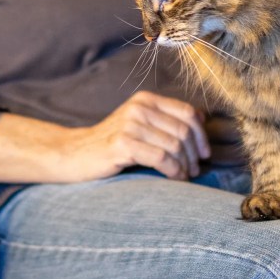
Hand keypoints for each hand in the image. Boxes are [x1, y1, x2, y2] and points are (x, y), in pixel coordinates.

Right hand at [68, 91, 209, 180]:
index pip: (188, 113)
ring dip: (185, 166)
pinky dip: (173, 171)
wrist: (75, 153)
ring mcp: (130, 124)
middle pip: (183, 131)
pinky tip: (174, 179)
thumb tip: (202, 118)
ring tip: (184, 177)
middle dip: (194, 154)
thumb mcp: (140, 123)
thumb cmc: (112, 142)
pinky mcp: (123, 144)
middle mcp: (140, 107)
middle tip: (194, 170)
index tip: (204, 154)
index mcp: (146, 99)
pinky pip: (161, 158)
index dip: (201, 135)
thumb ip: (166, 119)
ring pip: (174, 146)